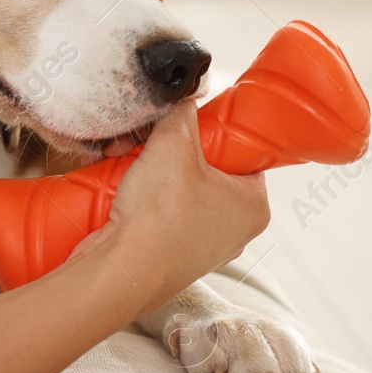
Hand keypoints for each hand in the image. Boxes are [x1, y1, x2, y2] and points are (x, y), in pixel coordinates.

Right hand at [78, 101, 270, 301]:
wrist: (119, 272)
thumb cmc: (158, 220)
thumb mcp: (172, 145)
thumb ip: (182, 114)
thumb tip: (183, 100)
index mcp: (253, 207)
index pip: (243, 154)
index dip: (214, 134)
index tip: (190, 125)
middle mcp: (234, 232)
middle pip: (207, 171)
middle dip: (174, 151)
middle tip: (154, 142)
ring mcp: (202, 248)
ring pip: (180, 192)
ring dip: (154, 172)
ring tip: (131, 160)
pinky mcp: (170, 257)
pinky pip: (160, 215)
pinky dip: (143, 199)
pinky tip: (124, 187)